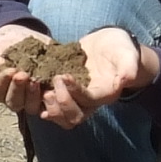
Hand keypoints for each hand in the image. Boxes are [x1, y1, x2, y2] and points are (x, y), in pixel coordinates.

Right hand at [0, 25, 50, 114]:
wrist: (16, 41)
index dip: (2, 83)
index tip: (10, 69)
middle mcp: (11, 97)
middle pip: (14, 102)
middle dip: (19, 89)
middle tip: (24, 73)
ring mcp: (30, 98)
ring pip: (32, 106)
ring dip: (35, 95)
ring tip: (38, 78)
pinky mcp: (46, 94)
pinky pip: (51, 104)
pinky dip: (54, 98)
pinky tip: (55, 84)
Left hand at [38, 27, 155, 129]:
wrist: (110, 44)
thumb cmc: (120, 47)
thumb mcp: (127, 53)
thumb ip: (128, 66)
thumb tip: (127, 79)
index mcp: (105, 93)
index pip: (88, 101)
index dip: (75, 92)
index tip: (64, 75)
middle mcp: (90, 102)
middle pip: (73, 117)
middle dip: (60, 103)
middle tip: (50, 84)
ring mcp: (77, 99)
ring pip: (61, 117)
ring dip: (49, 106)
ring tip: (39, 88)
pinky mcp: (65, 93)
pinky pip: (52, 107)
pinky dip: (40, 102)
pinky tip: (31, 90)